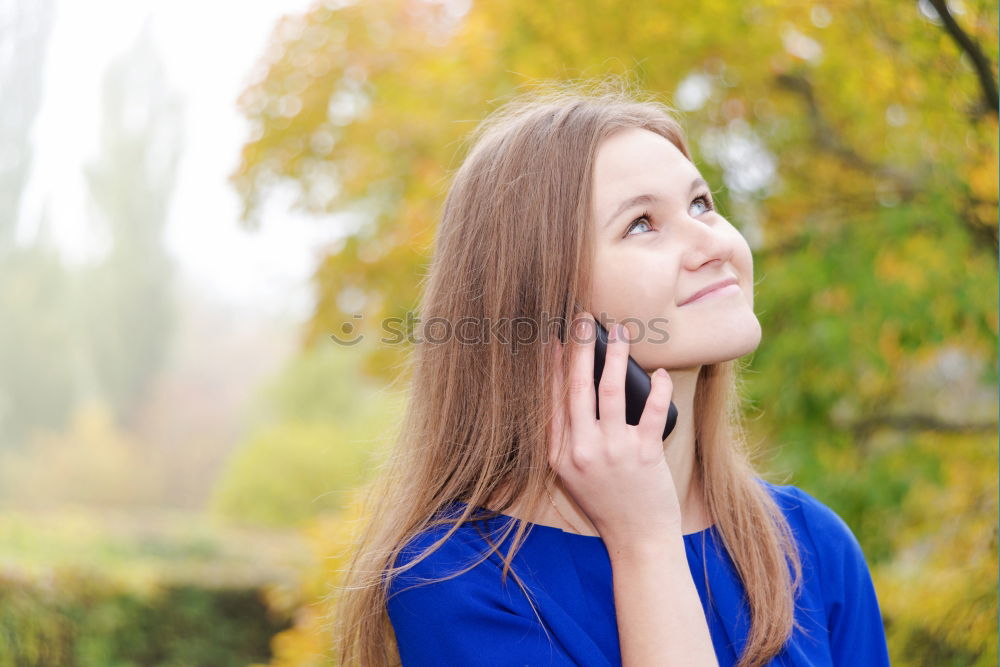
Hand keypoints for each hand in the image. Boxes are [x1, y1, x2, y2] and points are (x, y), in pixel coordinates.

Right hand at [547, 312, 682, 546]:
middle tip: (584, 318)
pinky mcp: (644, 454)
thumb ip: (567, 437)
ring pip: (612, 391)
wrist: (637, 538)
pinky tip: (659, 374)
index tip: (554, 336)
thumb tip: (572, 387)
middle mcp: (581, 450)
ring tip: (621, 332)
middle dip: (580, 347)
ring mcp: (613, 452)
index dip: (552, 364)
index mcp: (558, 454)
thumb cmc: (606, 501)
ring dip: (617, 356)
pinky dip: (657, 389)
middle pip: (577, 387)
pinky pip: (652, 411)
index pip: (551, 398)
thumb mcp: (571, 474)